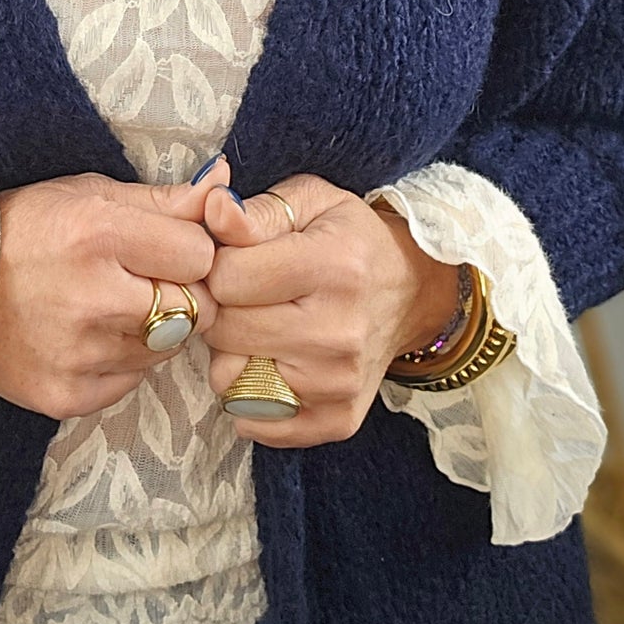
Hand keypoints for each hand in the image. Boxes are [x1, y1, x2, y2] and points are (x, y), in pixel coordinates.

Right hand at [0, 158, 231, 421]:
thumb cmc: (23, 228)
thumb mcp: (89, 194)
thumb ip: (166, 198)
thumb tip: (227, 182)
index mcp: (98, 233)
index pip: (201, 254)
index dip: (187, 250)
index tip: (160, 249)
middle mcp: (92, 297)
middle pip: (195, 308)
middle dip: (179, 294)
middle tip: (139, 282)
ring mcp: (78, 354)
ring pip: (165, 349)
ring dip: (150, 330)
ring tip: (104, 308)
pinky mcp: (65, 395)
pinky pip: (129, 382)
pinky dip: (119, 362)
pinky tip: (84, 337)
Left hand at [199, 174, 463, 445]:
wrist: (410, 291)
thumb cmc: (349, 240)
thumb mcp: (311, 202)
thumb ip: (256, 210)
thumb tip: (213, 209)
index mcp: (333, 268)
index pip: (227, 279)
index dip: (217, 265)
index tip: (236, 260)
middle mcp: (339, 333)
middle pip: (226, 332)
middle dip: (222, 310)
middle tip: (246, 296)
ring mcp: (339, 384)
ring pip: (231, 380)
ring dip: (231, 355)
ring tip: (260, 328)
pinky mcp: (337, 420)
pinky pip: (255, 422)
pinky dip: (248, 397)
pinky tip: (269, 365)